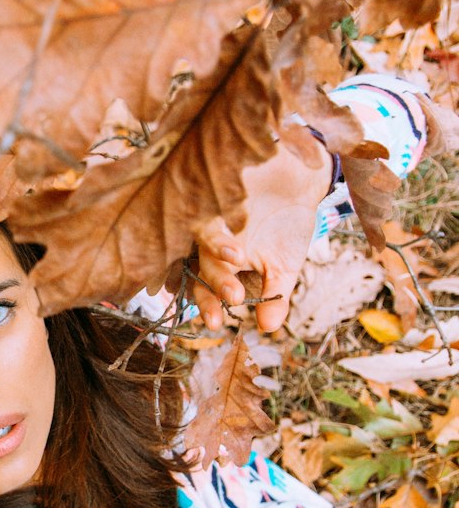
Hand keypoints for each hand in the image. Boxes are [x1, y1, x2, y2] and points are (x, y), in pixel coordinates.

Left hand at [192, 140, 332, 332]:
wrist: (304, 182)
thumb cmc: (287, 228)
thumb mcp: (284, 267)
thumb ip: (273, 297)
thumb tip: (268, 329)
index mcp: (222, 260)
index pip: (205, 284)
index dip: (207, 303)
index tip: (215, 323)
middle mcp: (213, 236)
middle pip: (202, 259)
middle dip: (216, 279)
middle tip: (234, 295)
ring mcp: (216, 207)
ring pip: (206, 228)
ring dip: (218, 244)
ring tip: (238, 256)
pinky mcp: (223, 178)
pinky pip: (218, 189)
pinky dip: (227, 201)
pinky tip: (240, 211)